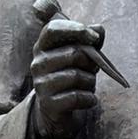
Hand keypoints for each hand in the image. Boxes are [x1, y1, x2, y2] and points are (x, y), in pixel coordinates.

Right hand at [30, 17, 102, 138]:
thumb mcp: (80, 56)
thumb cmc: (70, 75)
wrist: (56, 110)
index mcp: (42, 47)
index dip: (75, 29)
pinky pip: (77, 97)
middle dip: (91, 63)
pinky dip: (90, 98)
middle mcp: (38, 63)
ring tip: (88, 85)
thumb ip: (90, 40)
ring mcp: (41, 84)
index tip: (94, 37)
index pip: (53, 29)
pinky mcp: (48, 103)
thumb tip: (99, 29)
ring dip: (91, 82)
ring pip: (77, 76)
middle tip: (93, 70)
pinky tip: (89, 99)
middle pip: (74, 54)